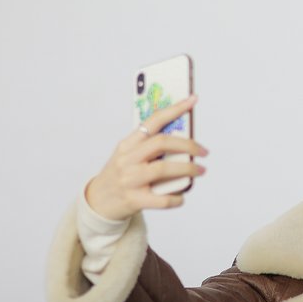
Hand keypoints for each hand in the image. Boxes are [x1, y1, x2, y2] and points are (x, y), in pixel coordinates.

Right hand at [84, 95, 206, 219]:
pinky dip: (177, 197)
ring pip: (163, 169)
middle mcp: (127, 159)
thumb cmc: (120, 176)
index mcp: (127, 144)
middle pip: (161, 143)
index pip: (153, 120)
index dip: (174, 109)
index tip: (192, 100)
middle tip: (204, 151)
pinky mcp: (134, 200)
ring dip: (188, 169)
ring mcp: (129, 180)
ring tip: (201, 171)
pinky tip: (182, 196)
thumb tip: (184, 140)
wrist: (98, 202)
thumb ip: (148, 148)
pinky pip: (162, 199)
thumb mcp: (128, 156)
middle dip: (188, 145)